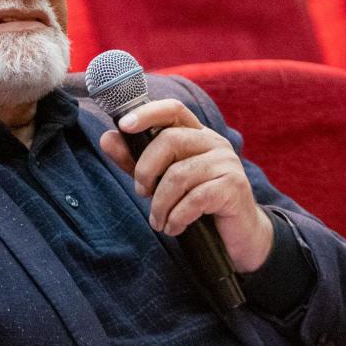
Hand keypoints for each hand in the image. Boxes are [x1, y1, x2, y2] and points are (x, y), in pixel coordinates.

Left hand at [99, 99, 272, 272]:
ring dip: (160, 204)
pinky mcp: (233, 187)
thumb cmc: (198, 204)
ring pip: (179, 174)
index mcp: (197, 134)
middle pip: (170, 140)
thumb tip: (107, 138)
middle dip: (145, 170)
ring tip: (158, 221)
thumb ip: (136, 160)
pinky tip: (173, 228)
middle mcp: (214, 142)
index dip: (147, 113)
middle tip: (141, 193)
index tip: (123, 125)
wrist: (239, 236)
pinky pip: (194, 199)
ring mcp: (227, 163)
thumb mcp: (162, 180)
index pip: (173, 109)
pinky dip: (177, 217)